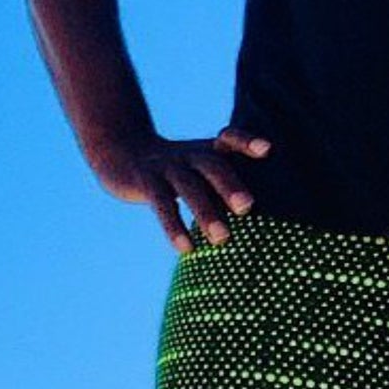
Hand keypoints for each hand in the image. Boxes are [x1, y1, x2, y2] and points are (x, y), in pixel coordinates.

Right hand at [88, 126, 271, 253]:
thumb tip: (256, 223)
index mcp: (208, 150)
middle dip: (229, 185)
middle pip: (212, 166)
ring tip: (222, 239)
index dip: (246, 142)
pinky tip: (186, 249)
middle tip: (247, 206)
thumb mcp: (201, 170)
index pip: (230, 139)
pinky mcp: (145, 182)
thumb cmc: (177, 171)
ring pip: (188, 188)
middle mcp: (190, 156)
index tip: (266, 150)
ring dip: (205, 213)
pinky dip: (174, 227)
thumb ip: (225, 187)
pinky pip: (161, 205)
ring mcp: (166, 167)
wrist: (122, 153)